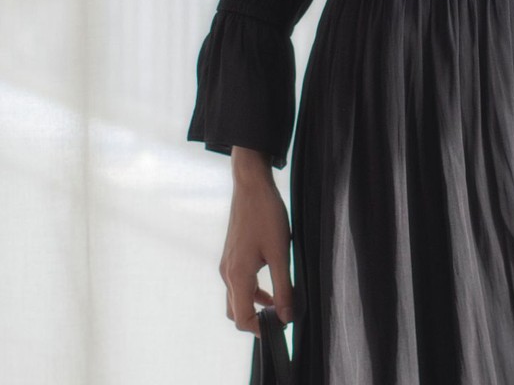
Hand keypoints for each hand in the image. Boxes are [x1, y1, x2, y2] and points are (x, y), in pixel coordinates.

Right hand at [220, 157, 292, 336]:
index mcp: (237, 275)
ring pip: (236, 297)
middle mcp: (227, 272)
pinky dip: (252, 291)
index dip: (261, 330)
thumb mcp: (280, 253)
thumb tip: (286, 317)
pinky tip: (271, 286)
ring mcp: (227, 263)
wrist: (251, 184)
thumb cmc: (266, 215)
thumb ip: (283, 287)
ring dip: (254, 305)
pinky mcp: (231, 254)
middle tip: (280, 320)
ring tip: (279, 304)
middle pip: (236, 312)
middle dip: (255, 321)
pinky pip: (238, 283)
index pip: (242, 319)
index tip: (281, 329)